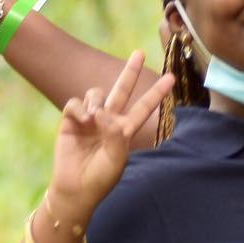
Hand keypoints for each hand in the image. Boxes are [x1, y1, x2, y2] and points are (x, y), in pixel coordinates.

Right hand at [48, 52, 174, 221]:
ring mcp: (90, 119)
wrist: (75, 189)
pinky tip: (82, 120)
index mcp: (125, 130)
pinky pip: (75, 103)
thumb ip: (115, 134)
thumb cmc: (100, 178)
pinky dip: (79, 108)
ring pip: (97, 94)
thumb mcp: (116, 159)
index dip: (157, 92)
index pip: (145, 107)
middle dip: (130, 71)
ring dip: (97, 100)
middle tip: (139, 53)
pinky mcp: (71, 121)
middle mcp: (109, 121)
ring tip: (94, 117)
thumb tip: (102, 112)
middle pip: (122, 90)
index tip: (172, 78)